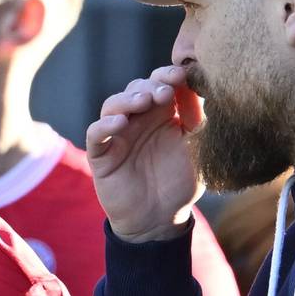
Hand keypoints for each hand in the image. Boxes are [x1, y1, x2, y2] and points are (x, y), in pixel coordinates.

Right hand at [86, 65, 204, 242]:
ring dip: (128, 99)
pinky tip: (120, 123)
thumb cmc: (180, 183)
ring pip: (113, 105)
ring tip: (144, 102)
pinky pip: (96, 133)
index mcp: (162, 114)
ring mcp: (117, 134)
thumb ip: (197, 119)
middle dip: (151, 85)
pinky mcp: (101, 153)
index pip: (161, 83)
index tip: (182, 75)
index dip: (168, 75)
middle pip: (137, 88)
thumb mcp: (196, 149)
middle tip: (165, 92)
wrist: (160, 220)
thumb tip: (198, 87)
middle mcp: (138, 119)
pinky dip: (106, 124)